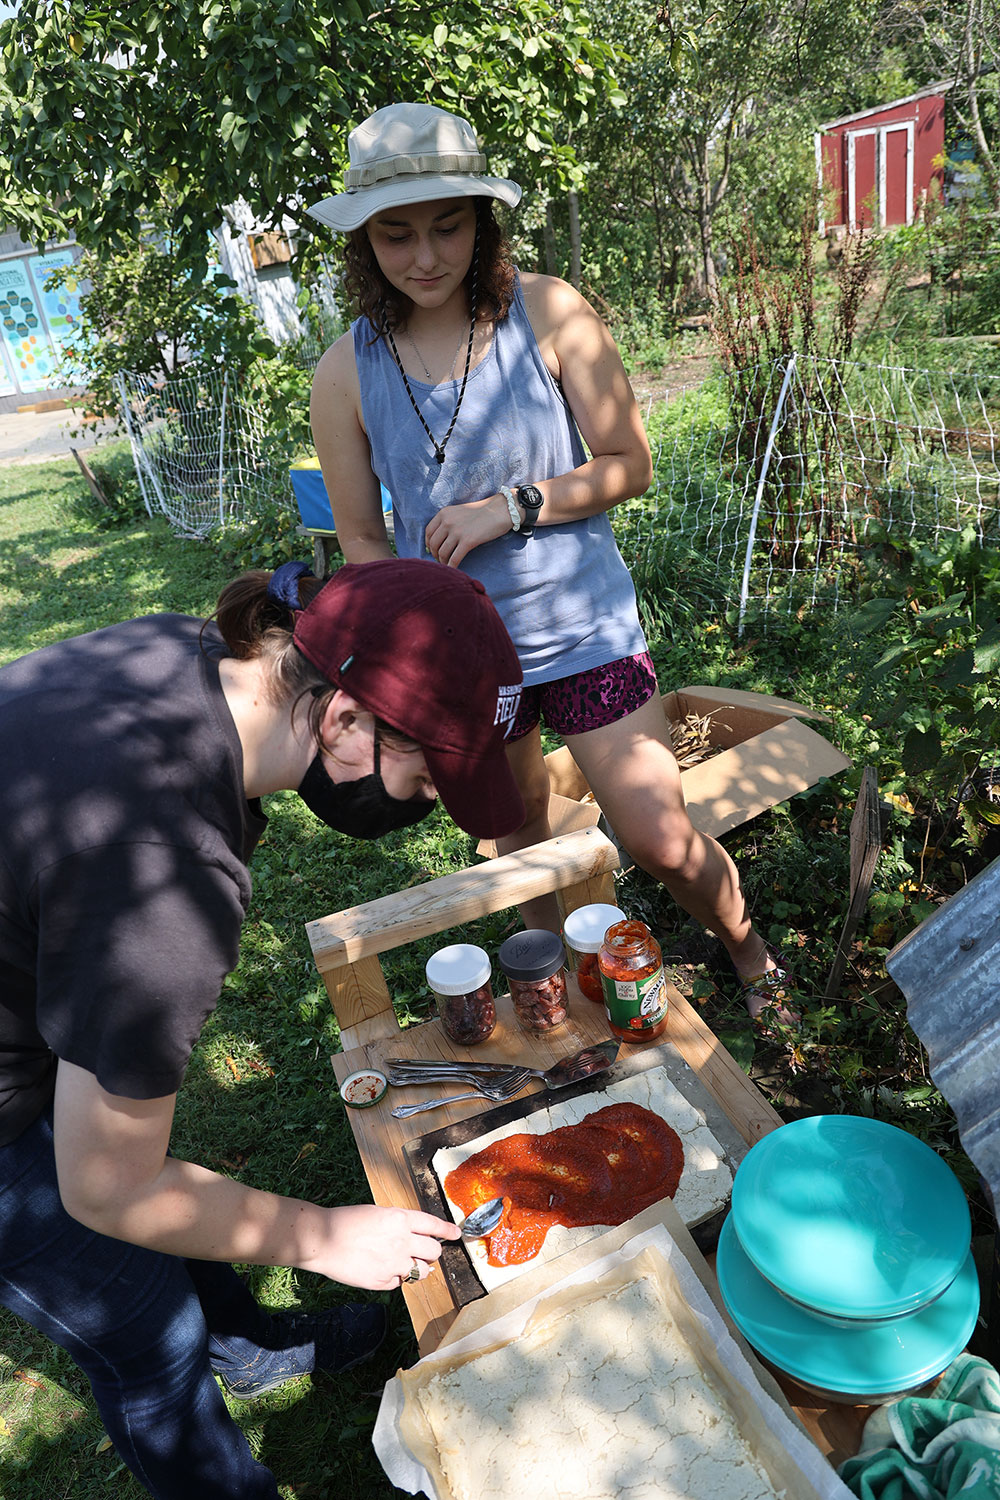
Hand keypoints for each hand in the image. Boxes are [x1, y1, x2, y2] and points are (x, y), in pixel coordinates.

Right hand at [318, 1203, 461, 1290]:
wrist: (323, 1239)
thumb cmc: (347, 1221)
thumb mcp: (378, 1213)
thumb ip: (400, 1225)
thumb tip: (415, 1238)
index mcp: (401, 1219)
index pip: (434, 1226)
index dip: (448, 1231)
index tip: (457, 1234)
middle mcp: (402, 1241)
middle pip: (433, 1251)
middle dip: (432, 1252)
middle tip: (424, 1251)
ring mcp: (394, 1264)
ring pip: (421, 1270)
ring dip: (417, 1266)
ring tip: (402, 1261)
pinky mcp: (383, 1281)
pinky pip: (400, 1282)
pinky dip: (395, 1277)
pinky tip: (381, 1269)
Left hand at [425, 494, 511, 566]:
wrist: (500, 510)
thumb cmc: (482, 512)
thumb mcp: (459, 512)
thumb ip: (448, 522)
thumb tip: (439, 541)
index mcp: (444, 513)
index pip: (428, 532)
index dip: (428, 544)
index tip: (432, 550)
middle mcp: (447, 522)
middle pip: (433, 544)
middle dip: (435, 555)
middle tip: (440, 560)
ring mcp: (457, 532)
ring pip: (442, 553)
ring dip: (443, 562)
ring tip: (447, 565)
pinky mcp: (468, 541)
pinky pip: (454, 559)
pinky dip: (452, 567)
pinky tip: (454, 570)